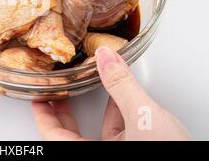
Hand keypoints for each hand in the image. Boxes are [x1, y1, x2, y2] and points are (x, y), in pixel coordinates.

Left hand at [31, 47, 190, 140]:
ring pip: (97, 131)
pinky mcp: (136, 150)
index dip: (42, 114)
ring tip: (90, 83)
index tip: (38, 96)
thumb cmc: (171, 156)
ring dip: (95, 106)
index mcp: (89, 155)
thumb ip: (122, 87)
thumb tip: (107, 58)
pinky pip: (119, 132)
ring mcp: (118, 154)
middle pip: (70, 133)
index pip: (52, 136)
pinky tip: (121, 96)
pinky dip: (118, 113)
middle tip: (58, 88)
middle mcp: (100, 156)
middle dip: (64, 108)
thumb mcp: (144, 118)